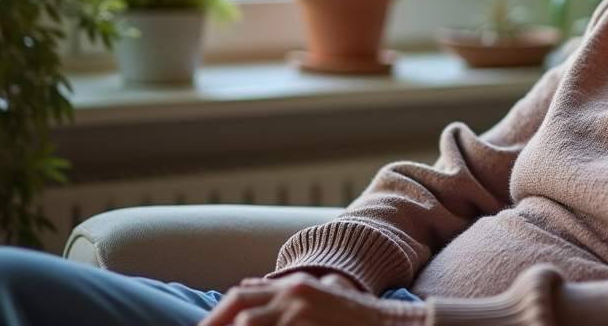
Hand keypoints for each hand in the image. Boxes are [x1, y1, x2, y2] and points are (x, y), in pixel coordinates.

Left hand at [198, 272, 424, 325]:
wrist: (394, 325)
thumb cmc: (357, 318)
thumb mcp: (322, 295)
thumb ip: (287, 294)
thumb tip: (246, 287)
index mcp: (295, 286)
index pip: (241, 296)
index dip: (216, 315)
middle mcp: (294, 294)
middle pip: (238, 310)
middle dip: (214, 324)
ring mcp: (301, 313)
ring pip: (247, 325)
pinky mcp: (308, 325)